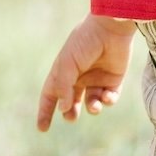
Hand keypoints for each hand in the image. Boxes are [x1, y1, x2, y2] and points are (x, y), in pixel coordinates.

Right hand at [36, 14, 134, 131]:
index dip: (46, 110)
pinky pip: (109, 98)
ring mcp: (97, 78)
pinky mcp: (113, 79)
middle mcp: (80, 76)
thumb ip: (63, 86)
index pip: (51, 94)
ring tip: (93, 106)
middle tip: (71, 117)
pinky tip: (106, 96)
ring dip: (92, 108)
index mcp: (64, 70)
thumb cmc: (85, 42)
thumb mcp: (68, 63)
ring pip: (91, 103)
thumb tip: (62, 110)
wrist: (110, 27)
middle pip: (71, 102)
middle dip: (70, 113)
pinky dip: (107, 101)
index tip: (42, 128)